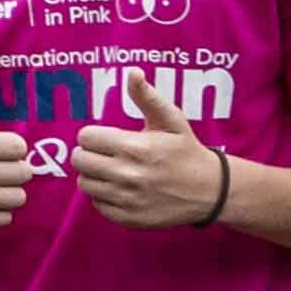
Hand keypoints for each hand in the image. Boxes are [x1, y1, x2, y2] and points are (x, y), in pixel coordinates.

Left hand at [67, 96, 233, 233]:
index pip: (85, 137)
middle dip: (90, 154)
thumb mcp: (171, 121)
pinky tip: (122, 189)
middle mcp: (128, 175)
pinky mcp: (128, 218)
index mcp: (135, 147)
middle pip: (79, 160)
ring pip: (84, 183)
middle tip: (108, 154)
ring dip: (95, 175)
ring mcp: (127, 199)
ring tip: (115, 170)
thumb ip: (147, 97)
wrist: (211, 191)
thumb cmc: (186, 151)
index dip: (94, 136)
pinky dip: (104, 196)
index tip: (108, 138)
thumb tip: (132, 72)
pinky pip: (97, 204)